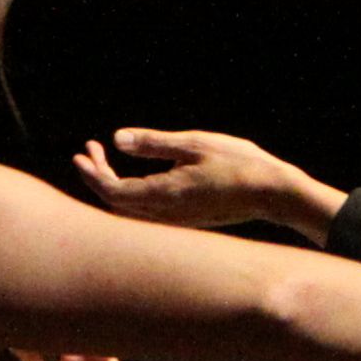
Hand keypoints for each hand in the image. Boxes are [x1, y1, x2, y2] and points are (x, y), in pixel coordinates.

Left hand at [73, 127, 342, 241]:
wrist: (274, 193)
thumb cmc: (238, 163)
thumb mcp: (194, 144)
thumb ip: (154, 143)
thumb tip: (117, 139)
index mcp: (163, 195)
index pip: (112, 190)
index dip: (93, 172)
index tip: (85, 149)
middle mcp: (164, 215)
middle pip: (115, 203)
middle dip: (97, 176)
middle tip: (91, 150)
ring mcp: (175, 222)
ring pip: (129, 211)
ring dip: (112, 185)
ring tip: (106, 159)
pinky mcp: (186, 221)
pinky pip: (145, 214)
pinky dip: (130, 194)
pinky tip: (135, 177)